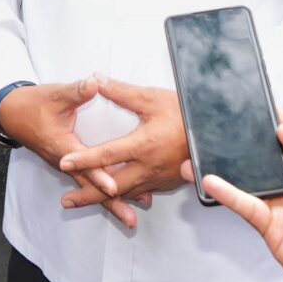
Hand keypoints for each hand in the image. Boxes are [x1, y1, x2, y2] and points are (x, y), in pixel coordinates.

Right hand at [0, 80, 135, 229]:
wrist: (13, 114)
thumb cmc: (34, 104)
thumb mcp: (55, 94)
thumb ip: (76, 91)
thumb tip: (95, 83)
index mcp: (62, 146)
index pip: (83, 164)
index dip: (98, 176)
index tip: (114, 187)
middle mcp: (65, 161)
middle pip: (90, 187)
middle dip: (111, 203)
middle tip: (130, 220)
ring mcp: (67, 166)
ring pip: (90, 188)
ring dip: (111, 203)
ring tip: (131, 219)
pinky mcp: (70, 165)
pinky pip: (89, 182)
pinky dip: (104, 193)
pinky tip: (122, 199)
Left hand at [57, 76, 189, 218]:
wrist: (218, 132)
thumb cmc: (187, 114)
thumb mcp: (153, 98)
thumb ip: (122, 92)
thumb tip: (96, 80)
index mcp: (143, 145)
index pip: (106, 155)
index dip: (83, 159)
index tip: (64, 163)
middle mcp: (148, 166)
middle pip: (112, 185)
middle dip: (87, 194)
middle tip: (66, 201)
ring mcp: (158, 177)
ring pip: (125, 192)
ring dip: (103, 199)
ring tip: (82, 201)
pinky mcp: (166, 182)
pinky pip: (140, 192)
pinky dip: (124, 197)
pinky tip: (114, 198)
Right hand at [193, 118, 282, 281]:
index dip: (274, 123)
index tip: (254, 106)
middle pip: (263, 158)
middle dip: (243, 142)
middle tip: (219, 124)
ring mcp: (281, 205)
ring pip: (247, 180)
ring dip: (225, 167)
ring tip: (199, 151)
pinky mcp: (269, 225)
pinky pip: (244, 204)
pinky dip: (226, 193)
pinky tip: (210, 181)